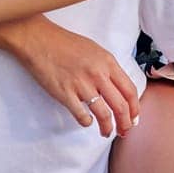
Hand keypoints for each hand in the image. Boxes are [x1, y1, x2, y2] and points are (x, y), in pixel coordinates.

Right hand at [10, 20, 140, 136]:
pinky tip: (86, 121)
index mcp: (107, 62)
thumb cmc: (64, 43)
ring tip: (106, 132)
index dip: (135, 108)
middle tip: (124, 131)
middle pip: (121, 106)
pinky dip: (86, 122)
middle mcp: (98, 74)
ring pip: (104, 115)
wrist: (39, 40)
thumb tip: (118, 88)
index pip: (130, 90)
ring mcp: (81, 85)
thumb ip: (107, 68)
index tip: (134, 117)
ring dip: (108, 128)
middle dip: (125, 123)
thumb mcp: (94, 50)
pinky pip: (82, 115)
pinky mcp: (65, 94)